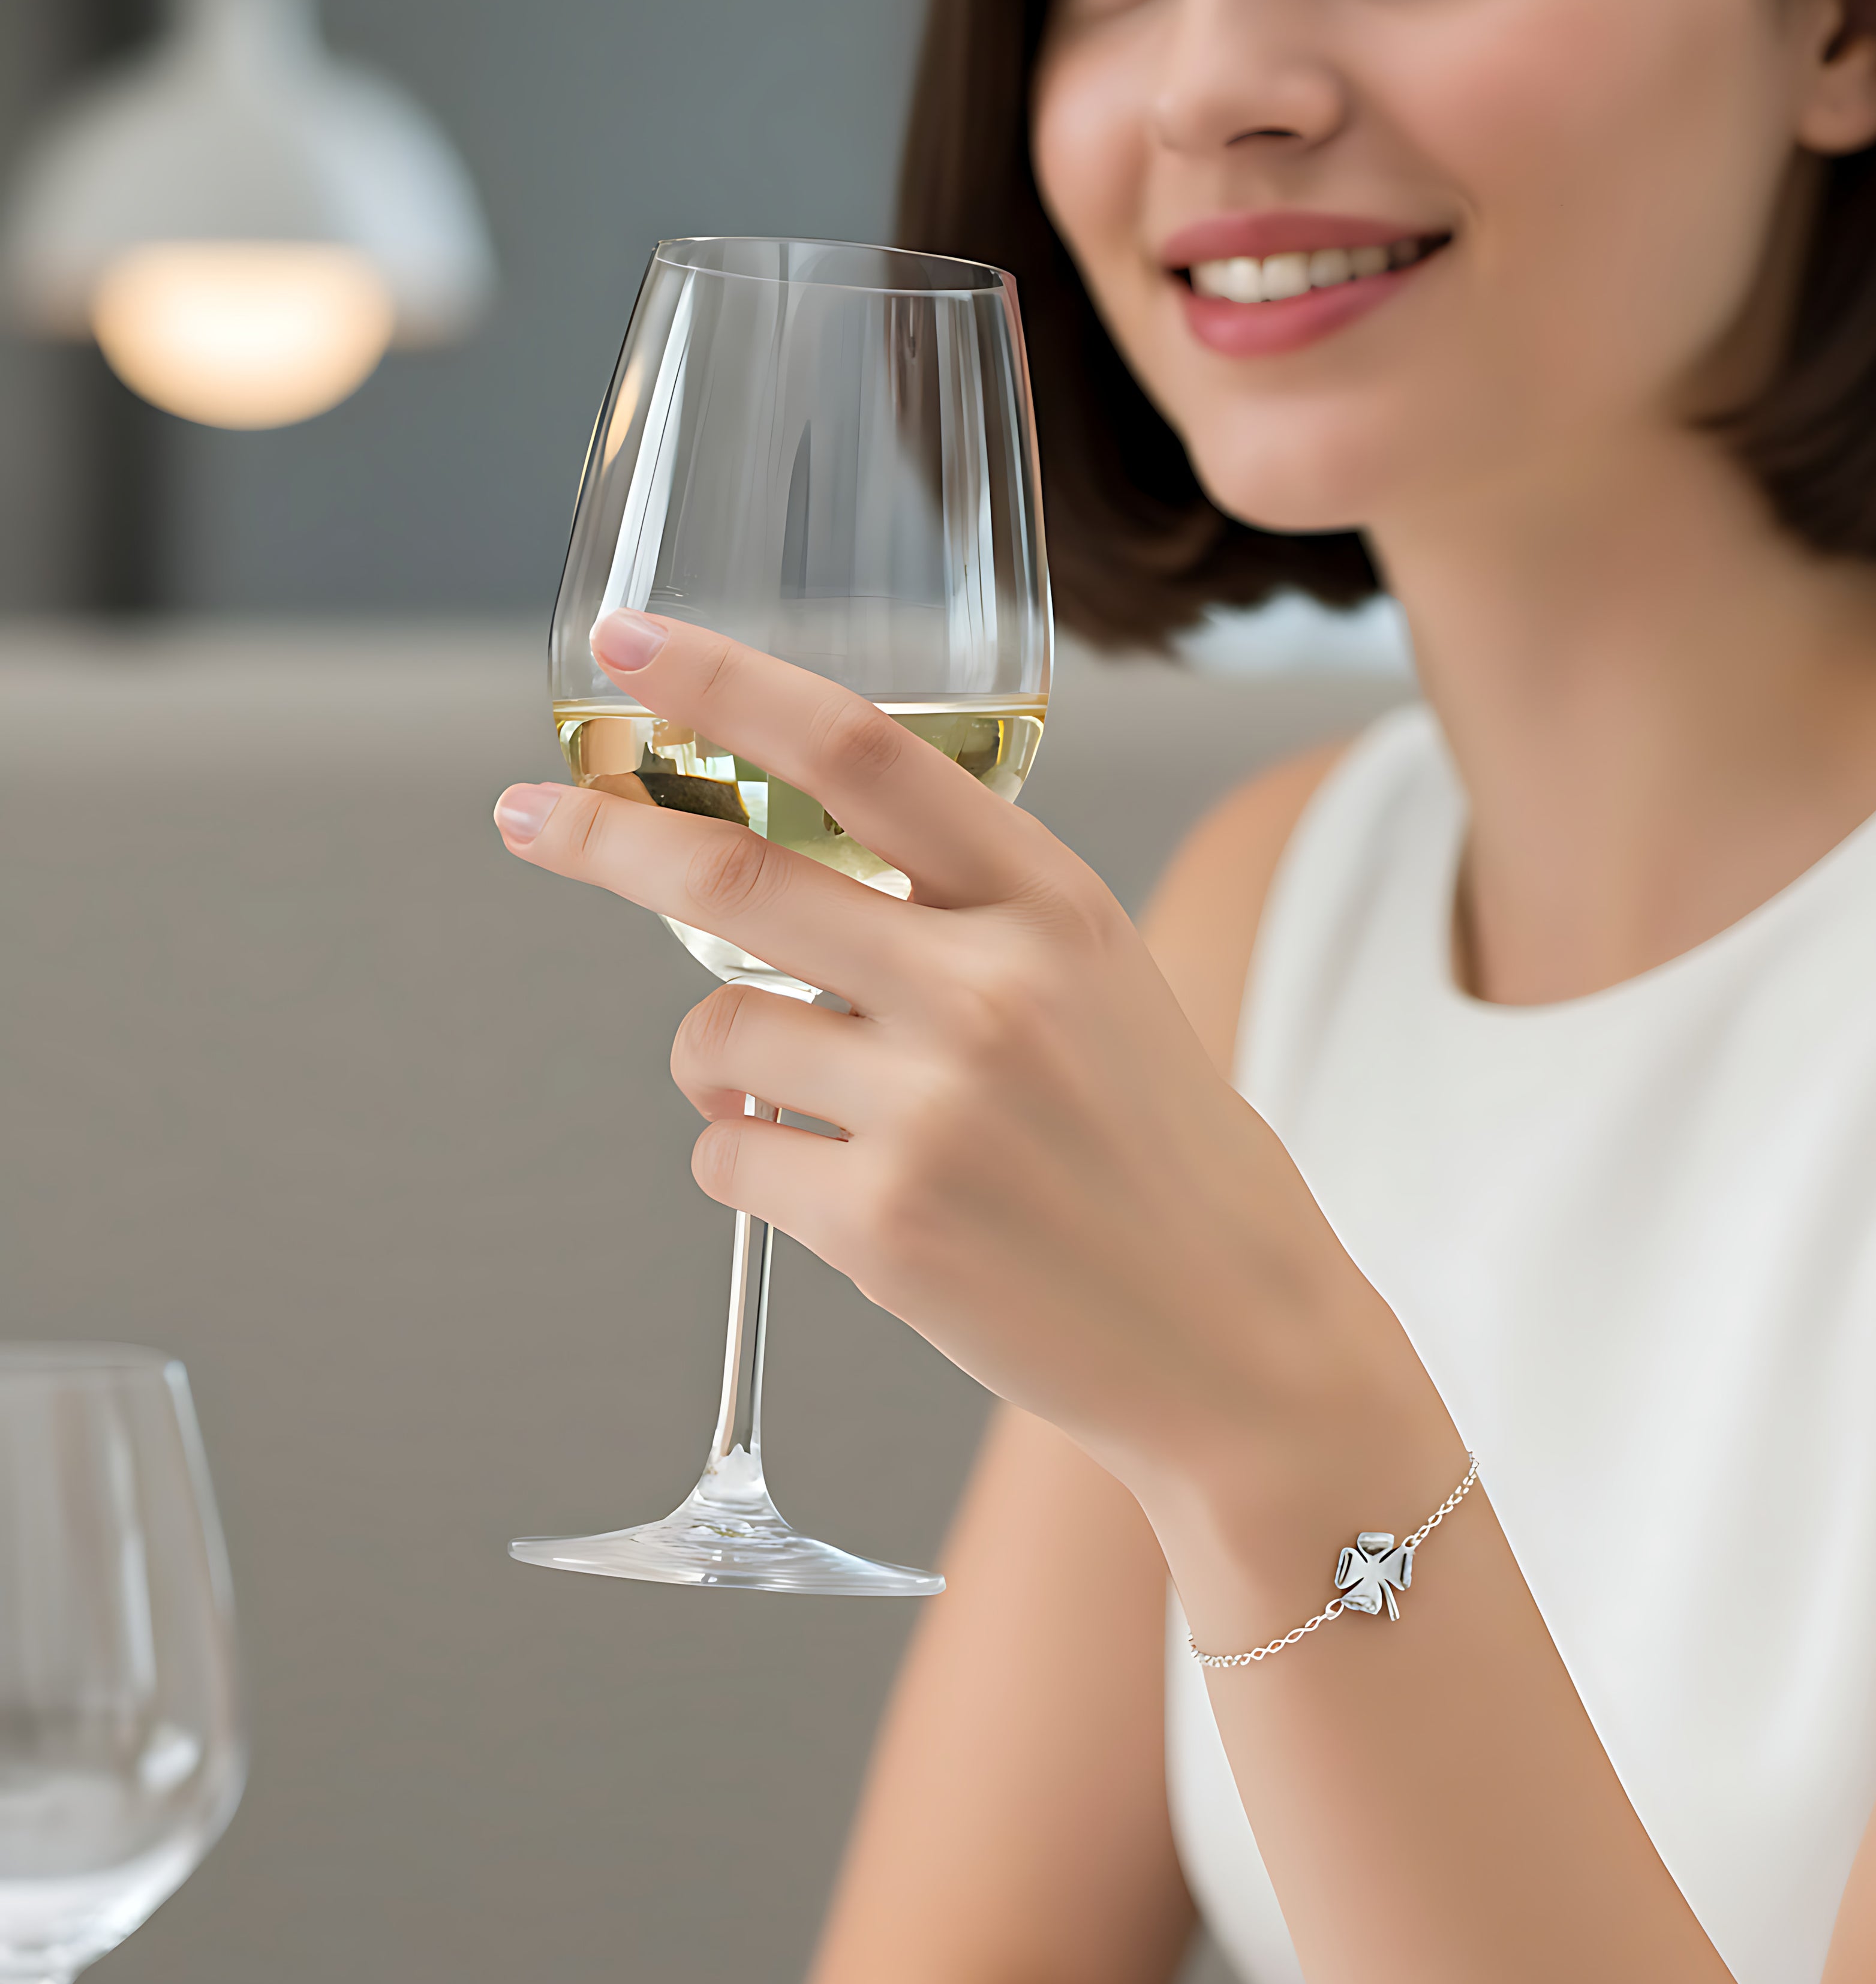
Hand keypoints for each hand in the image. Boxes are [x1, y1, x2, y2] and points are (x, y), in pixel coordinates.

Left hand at [495, 613, 1414, 1523]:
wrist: (1238, 1340)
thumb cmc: (1163, 1161)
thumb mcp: (1100, 991)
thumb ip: (969, 922)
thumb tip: (789, 898)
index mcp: (1056, 909)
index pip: (868, 750)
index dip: (732, 682)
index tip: (635, 643)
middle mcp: (994, 991)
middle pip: (737, 876)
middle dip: (604, 837)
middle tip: (529, 816)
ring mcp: (936, 1113)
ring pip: (715, 1039)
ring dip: (715, 1065)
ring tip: (788, 1106)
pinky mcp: (885, 1229)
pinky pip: (727, 1162)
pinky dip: (741, 1164)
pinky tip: (826, 1191)